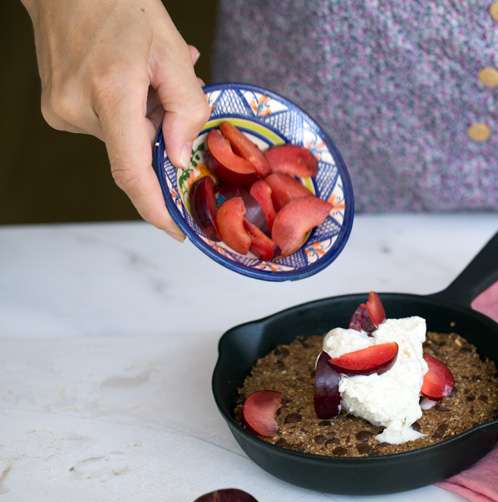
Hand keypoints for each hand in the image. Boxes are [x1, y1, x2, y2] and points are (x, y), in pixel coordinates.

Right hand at [23, 0, 208, 239]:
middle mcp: (78, 110)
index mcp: (111, 94)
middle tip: (174, 89)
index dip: (156, 208)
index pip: (132, 172)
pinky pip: (105, 124)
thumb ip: (187, 108)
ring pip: (123, 137)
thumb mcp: (172, 53)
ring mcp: (61, 110)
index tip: (176, 229)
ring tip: (152, 74)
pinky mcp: (56, 108)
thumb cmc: (121, 7)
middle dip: (164, 132)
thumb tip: (181, 159)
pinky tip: (132, 77)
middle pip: (136, 150)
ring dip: (147, 116)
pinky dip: (127, 109)